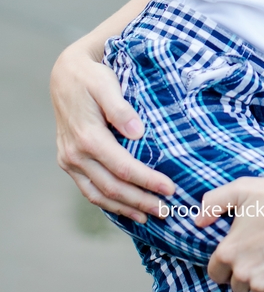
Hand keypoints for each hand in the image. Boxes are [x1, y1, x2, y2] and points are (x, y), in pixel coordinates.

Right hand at [51, 41, 174, 220]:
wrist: (65, 74)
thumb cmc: (90, 76)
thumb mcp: (106, 83)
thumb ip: (120, 108)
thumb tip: (138, 133)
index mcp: (87, 137)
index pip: (123, 168)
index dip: (147, 181)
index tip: (170, 188)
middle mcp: (75, 154)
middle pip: (112, 187)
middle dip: (140, 201)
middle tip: (166, 210)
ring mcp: (69, 160)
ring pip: (98, 194)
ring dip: (124, 208)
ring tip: (147, 217)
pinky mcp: (69, 161)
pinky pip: (88, 189)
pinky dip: (106, 203)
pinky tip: (124, 208)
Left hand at [196, 175, 263, 291]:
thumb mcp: (243, 189)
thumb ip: (214, 203)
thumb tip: (198, 220)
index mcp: (229, 251)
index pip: (215, 273)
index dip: (225, 264)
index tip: (238, 254)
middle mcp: (244, 273)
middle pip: (236, 286)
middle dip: (245, 273)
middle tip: (261, 254)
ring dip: (263, 281)